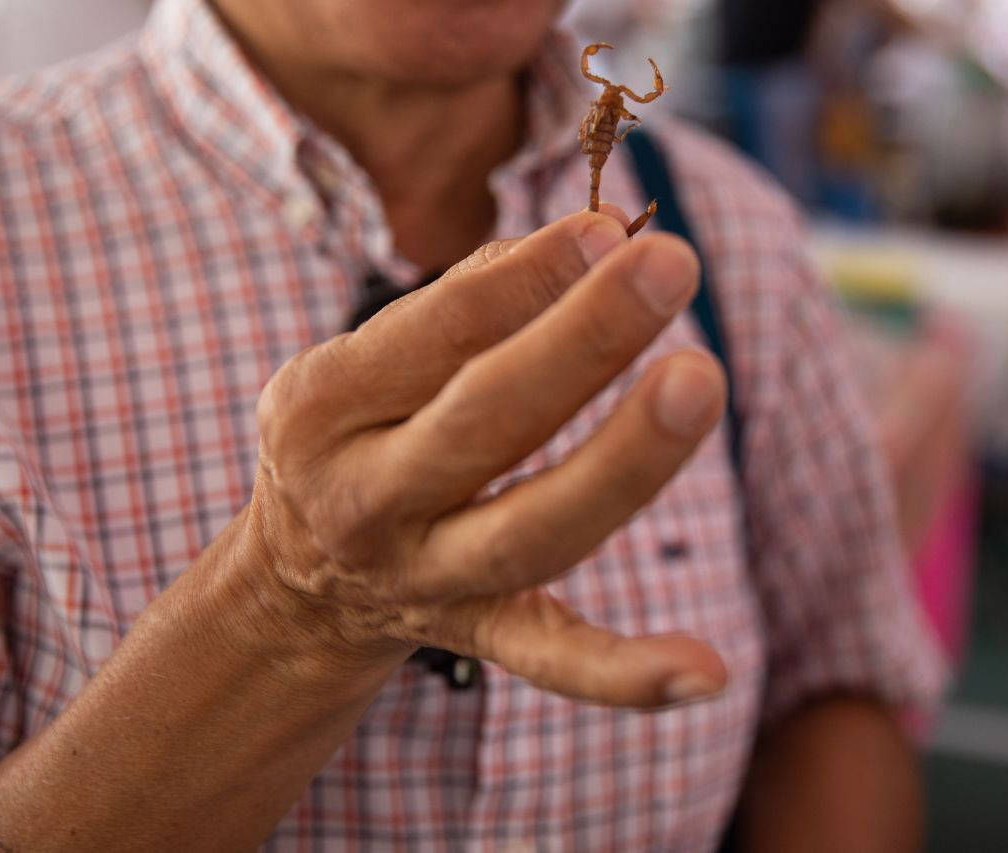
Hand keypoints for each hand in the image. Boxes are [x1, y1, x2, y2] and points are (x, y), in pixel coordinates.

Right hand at [247, 208, 728, 706]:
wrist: (299, 577)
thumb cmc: (355, 431)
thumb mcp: (364, 358)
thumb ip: (470, 296)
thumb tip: (599, 234)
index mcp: (323, 407)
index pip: (431, 334)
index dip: (521, 281)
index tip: (606, 229)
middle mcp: (364, 498)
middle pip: (481, 423)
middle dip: (577, 342)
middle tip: (666, 263)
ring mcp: (420, 575)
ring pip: (527, 532)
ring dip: (619, 464)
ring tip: (699, 380)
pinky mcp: (476, 633)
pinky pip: (549, 658)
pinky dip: (626, 673)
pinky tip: (708, 670)